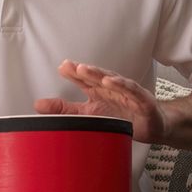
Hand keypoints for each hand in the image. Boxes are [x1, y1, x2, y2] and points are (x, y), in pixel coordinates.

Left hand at [35, 60, 165, 143]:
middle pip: (98, 77)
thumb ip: (65, 109)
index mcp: (100, 91)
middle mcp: (113, 89)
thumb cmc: (123, 116)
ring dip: (100, 75)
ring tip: (86, 70)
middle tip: (69, 66)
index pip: (85, 80)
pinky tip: (111, 82)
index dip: (74, 73)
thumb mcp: (90, 114)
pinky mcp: (143, 101)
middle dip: (84, 71)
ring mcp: (128, 93)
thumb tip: (38, 105)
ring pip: (114, 81)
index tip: (62, 67)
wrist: (154, 126)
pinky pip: (132, 91)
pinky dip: (122, 85)